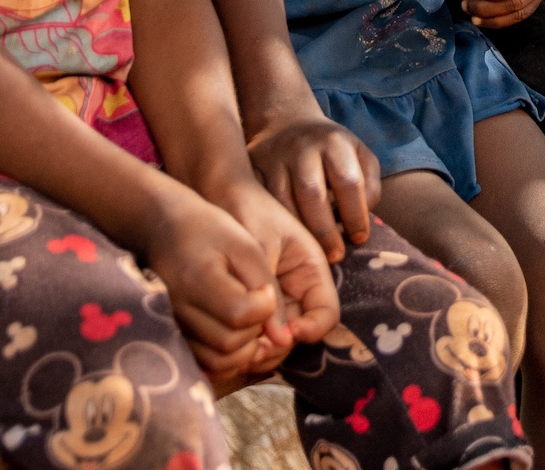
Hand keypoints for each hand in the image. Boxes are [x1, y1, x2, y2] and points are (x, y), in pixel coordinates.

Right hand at [142, 186, 297, 385]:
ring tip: (250, 321)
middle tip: (259, 306)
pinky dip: (228, 359)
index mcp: (198, 279)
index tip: (265, 289)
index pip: (240, 314)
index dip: (264, 307)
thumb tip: (284, 339)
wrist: (165, 230)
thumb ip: (267, 288)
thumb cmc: (211, 231)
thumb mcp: (246, 247)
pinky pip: (205, 365)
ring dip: (245, 350)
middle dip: (256, 331)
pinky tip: (237, 334)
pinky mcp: (173, 337)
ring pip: (217, 362)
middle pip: (229, 344)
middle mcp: (179, 309)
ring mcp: (172, 327)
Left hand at [183, 171, 340, 381]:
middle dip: (280, 346)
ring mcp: (276, 296)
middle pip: (301, 332)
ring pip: (277, 337)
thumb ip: (273, 293)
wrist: (218, 193)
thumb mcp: (262, 250)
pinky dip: (245, 340)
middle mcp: (297, 287)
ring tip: (238, 350)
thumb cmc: (246, 212)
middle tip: (253, 351)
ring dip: (262, 348)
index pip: (326, 313)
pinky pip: (256, 330)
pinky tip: (227, 342)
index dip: (312, 329)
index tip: (285, 334)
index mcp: (311, 268)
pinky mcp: (252, 302)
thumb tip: (282, 339)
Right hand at [247, 112, 380, 260]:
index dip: (356, 215)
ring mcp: (273, 157)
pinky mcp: (252, 169)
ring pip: (282, 201)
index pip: (348, 181)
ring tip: (310, 254)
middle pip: (312, 192)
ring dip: (297, 232)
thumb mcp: (359, 156)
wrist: (287, 124)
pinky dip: (273, 225)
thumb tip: (359, 226)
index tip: (359, 239)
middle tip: (334, 256)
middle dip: (324, 230)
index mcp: (334, 142)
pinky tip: (284, 242)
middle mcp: (302, 147)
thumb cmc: (331, 151)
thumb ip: (369, 187)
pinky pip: (261, 203)